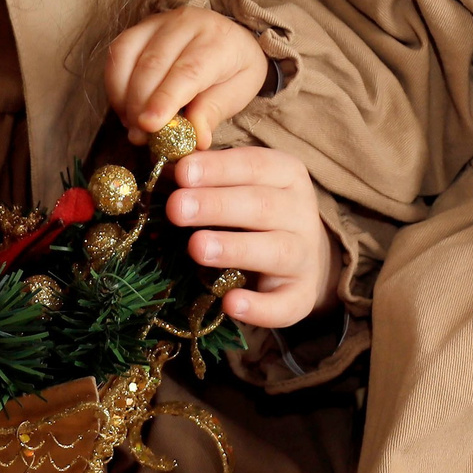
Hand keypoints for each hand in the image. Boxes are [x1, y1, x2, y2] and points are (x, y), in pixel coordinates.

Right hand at [104, 8, 267, 149]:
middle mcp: (187, 23)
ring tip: (133, 125)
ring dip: (124, 96)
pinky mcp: (140, 27)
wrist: (230, 38)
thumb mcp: (237, 93)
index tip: (149, 125)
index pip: (187, 71)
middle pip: (153, 65)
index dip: (165, 99)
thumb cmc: (233, 70)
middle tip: (139, 137)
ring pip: (129, 56)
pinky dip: (115, 84)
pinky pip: (117, 53)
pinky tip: (125, 107)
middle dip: (140, 105)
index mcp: (218, 40)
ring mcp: (160, 21)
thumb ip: (214, 112)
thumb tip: (196, 139)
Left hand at [165, 145, 340, 330]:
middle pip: (262, 206)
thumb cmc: (254, 214)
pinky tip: (230, 304)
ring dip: (235, 248)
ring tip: (196, 247)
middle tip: (176, 209)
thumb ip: (206, 177)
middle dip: (217, 206)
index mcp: (286, 176)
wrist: (300, 259)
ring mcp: (305, 257)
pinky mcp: (301, 297)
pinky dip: (260, 308)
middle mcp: (302, 214)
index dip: (218, 168)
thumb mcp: (237, 186)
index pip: (254, 165)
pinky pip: (285, 305)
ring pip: (275, 251)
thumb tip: (167, 172)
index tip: (182, 172)